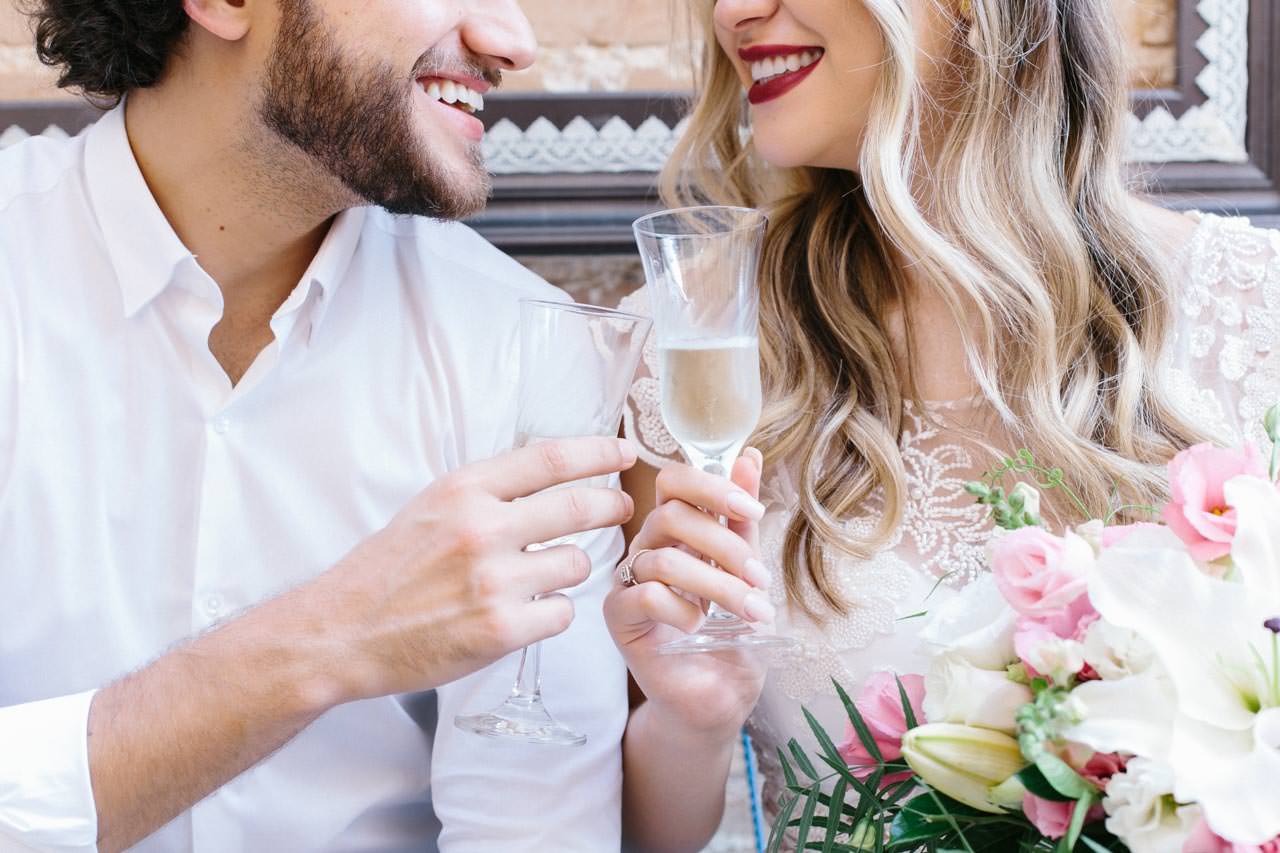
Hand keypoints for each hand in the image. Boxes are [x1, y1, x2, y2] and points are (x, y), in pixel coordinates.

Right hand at [304, 436, 637, 701]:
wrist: (342, 633)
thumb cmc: (389, 570)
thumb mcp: (432, 508)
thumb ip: (488, 492)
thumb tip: (554, 476)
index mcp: (463, 491)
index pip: (550, 459)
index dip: (597, 451)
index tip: (624, 451)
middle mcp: (481, 529)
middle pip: (580, 506)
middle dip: (612, 505)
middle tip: (622, 508)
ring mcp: (493, 582)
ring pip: (576, 563)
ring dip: (568, 569)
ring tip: (538, 578)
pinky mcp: (501, 631)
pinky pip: (562, 613)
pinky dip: (551, 614)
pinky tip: (524, 613)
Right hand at [605, 449, 770, 736]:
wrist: (717, 698)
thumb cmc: (729, 635)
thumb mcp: (746, 569)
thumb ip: (742, 520)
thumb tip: (750, 458)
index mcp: (675, 531)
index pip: (673, 482)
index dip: (711, 485)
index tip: (751, 510)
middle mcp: (648, 549)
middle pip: (671, 516)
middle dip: (725, 545)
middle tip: (760, 578)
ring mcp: (629, 582)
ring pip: (664, 559)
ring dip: (718, 585)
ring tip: (751, 611)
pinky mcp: (619, 619)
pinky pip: (645, 595)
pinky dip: (682, 610)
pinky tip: (699, 627)